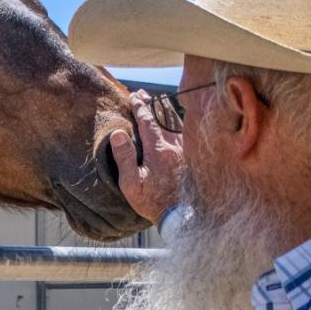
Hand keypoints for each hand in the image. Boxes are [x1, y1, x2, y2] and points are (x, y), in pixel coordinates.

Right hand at [108, 90, 184, 225]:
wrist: (180, 215)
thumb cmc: (152, 201)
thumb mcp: (131, 183)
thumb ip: (125, 156)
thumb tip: (118, 133)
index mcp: (158, 149)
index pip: (147, 121)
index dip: (140, 107)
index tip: (133, 96)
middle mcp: (175, 145)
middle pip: (164, 116)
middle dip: (152, 104)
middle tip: (142, 94)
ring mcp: (186, 150)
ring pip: (177, 122)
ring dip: (165, 110)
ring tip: (157, 101)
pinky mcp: (192, 157)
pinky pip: (184, 132)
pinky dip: (177, 122)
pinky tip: (174, 121)